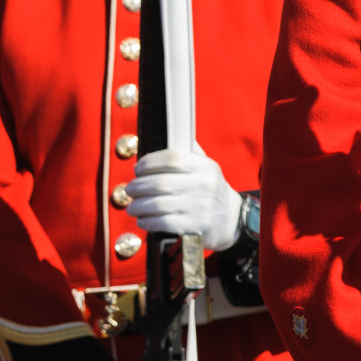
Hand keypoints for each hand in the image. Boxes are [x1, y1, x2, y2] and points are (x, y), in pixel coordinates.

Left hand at [121, 148, 242, 251]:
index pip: (171, 158)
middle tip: (129, 189)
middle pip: (160, 183)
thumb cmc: (209, 189)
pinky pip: (164, 223)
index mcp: (206, 167)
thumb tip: (165, 133)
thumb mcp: (206, 167)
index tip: (137, 168)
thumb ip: (188, 152)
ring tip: (132, 206)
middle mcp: (205, 185)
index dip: (149, 162)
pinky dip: (148, 222)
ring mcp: (201, 207)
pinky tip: (142, 220)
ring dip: (139, 206)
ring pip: (159, 204)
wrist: (231, 218)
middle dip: (138, 186)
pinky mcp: (197, 227)